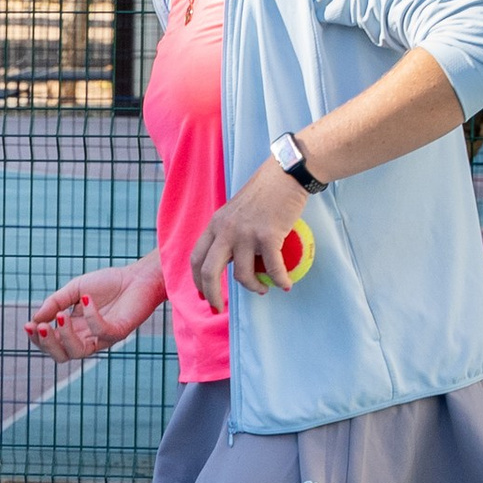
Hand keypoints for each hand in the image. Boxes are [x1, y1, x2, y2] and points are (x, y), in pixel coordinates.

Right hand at [25, 263, 154, 361]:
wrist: (138, 277)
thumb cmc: (108, 284)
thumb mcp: (74, 289)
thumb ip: (54, 303)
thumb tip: (35, 319)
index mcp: (74, 330)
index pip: (51, 344)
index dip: (37, 339)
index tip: (29, 324)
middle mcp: (87, 338)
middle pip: (61, 356)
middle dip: (47, 344)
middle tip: (40, 327)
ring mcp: (103, 338)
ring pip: (78, 352)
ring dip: (65, 337)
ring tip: (60, 316)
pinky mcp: (119, 332)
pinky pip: (101, 331)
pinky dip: (91, 316)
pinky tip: (86, 299)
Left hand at [193, 163, 310, 306]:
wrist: (286, 174)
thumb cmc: (265, 192)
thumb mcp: (235, 211)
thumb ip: (228, 233)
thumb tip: (231, 259)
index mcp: (215, 225)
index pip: (196, 258)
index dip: (197, 281)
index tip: (203, 295)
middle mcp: (225, 230)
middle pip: (209, 272)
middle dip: (212, 295)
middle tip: (220, 308)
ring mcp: (246, 233)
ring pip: (242, 275)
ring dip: (253, 288)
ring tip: (263, 289)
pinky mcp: (268, 235)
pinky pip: (272, 268)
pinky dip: (280, 280)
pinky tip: (286, 285)